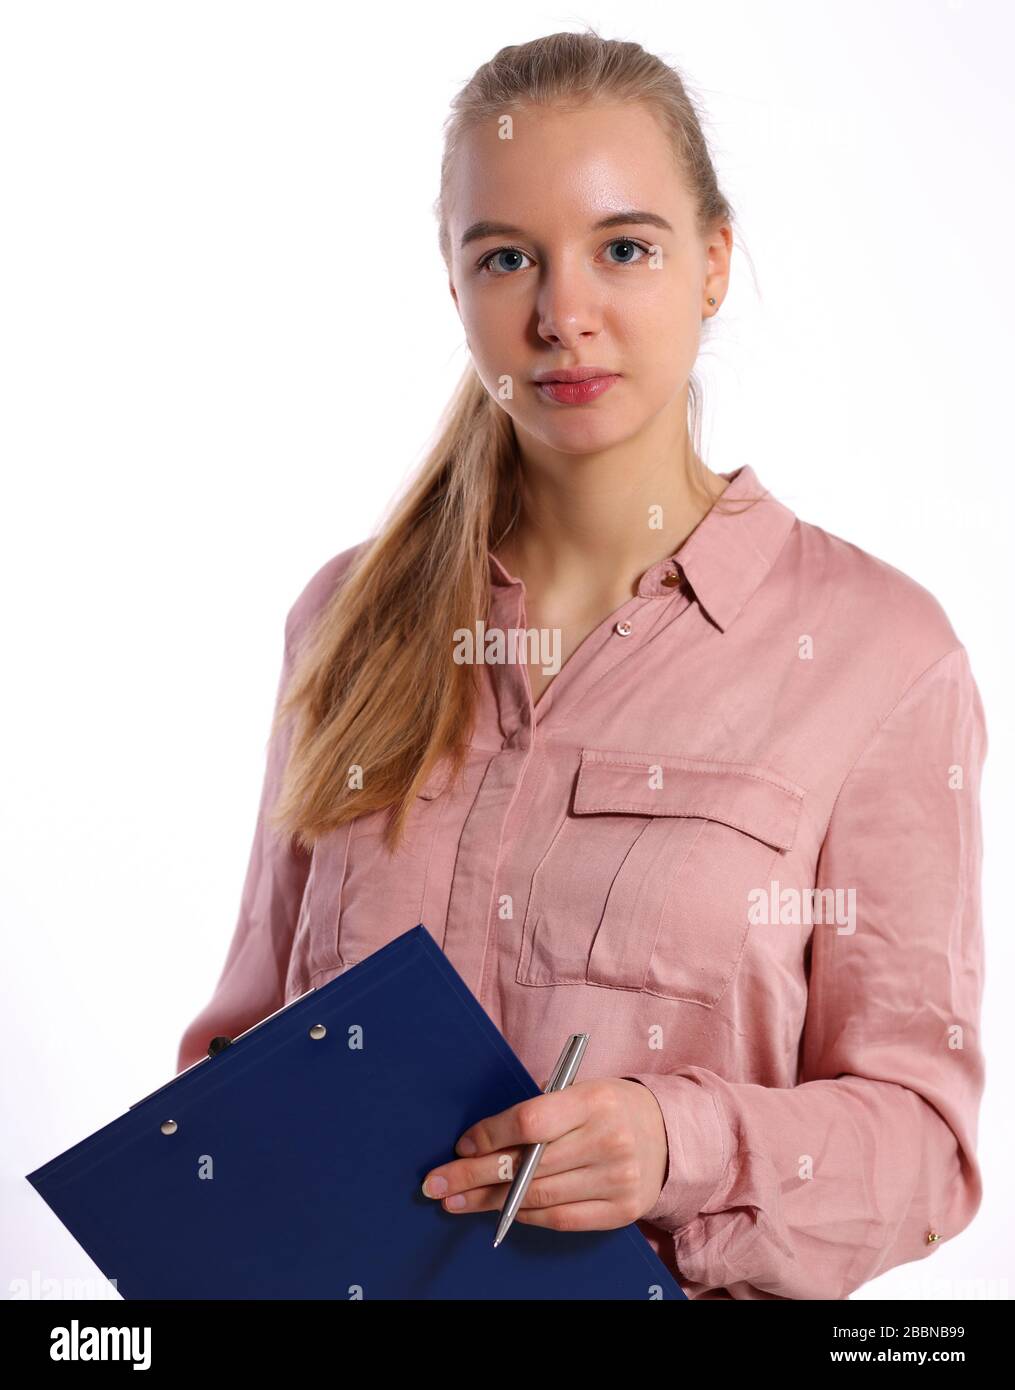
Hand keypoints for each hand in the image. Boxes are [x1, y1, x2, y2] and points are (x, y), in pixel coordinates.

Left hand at [420, 1077, 668, 1230]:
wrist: (666, 1133)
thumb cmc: (607, 1106)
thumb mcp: (579, 1090)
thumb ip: (539, 1111)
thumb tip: (480, 1142)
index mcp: (594, 1101)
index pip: (531, 1122)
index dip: (490, 1136)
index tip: (462, 1145)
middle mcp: (608, 1141)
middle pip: (527, 1166)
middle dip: (474, 1176)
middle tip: (436, 1183)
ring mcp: (617, 1179)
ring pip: (538, 1197)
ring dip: (489, 1201)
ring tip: (457, 1201)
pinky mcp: (621, 1211)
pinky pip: (560, 1219)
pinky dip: (526, 1215)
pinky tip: (500, 1210)